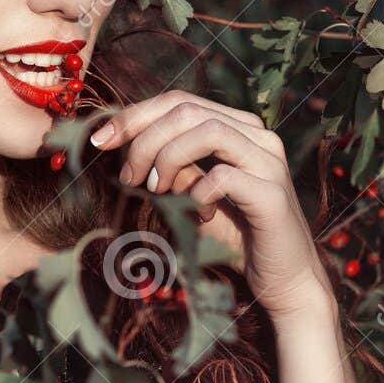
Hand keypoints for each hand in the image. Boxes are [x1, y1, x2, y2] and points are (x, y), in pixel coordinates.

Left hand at [89, 91, 331, 318]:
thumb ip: (172, 168)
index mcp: (238, 128)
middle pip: (187, 110)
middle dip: (144, 138)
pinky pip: (223, 176)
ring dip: (168, 158)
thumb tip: (129, 147)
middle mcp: (258, 136)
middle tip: (128, 176)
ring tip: (154, 189)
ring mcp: (269, 162)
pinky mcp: (272, 195)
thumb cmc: (236, 236)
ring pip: (207, 131)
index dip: (134, 116)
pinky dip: (196, 192)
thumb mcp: (193, 195)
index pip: (179, 102)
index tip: (100, 140)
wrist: (283, 280)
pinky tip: (195, 213)